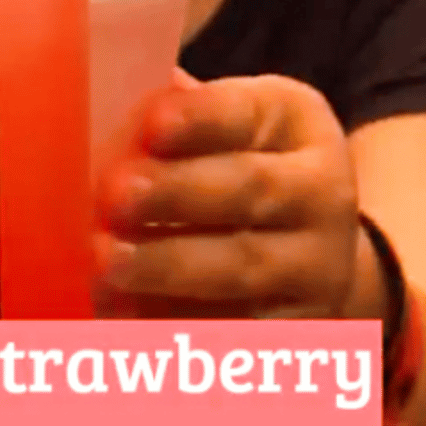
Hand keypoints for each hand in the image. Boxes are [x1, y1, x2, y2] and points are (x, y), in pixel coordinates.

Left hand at [94, 72, 360, 319]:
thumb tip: (105, 100)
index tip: (152, 124)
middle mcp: (321, 190)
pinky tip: (126, 310)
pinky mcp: (298, 325)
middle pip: (248, 188)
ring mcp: (317, 266)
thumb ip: (170, 110)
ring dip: (168, 264)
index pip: (244, 112)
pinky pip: (234, 326)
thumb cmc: (230, 159)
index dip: (199, 118)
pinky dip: (176, 319)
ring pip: (241, 266)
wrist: (305, 245)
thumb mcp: (219, 120)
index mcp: (294, 119)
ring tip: (107, 258)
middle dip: (176, 192)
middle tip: (115, 194)